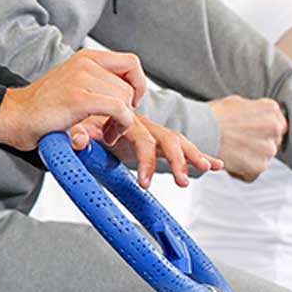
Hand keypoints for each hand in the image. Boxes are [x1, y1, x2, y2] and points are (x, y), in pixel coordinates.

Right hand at [0, 48, 148, 151]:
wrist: (15, 117)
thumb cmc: (42, 107)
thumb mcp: (74, 84)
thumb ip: (99, 83)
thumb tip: (128, 93)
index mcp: (86, 58)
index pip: (130, 62)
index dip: (137, 83)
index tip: (131, 101)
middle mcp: (85, 64)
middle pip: (129, 85)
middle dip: (128, 109)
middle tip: (113, 126)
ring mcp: (82, 79)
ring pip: (125, 98)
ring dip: (122, 121)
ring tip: (106, 132)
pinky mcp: (80, 98)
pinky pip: (119, 109)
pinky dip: (120, 125)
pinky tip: (108, 135)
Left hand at [71, 112, 221, 188]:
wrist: (84, 108)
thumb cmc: (82, 119)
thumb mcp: (76, 126)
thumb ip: (77, 133)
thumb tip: (77, 139)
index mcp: (126, 121)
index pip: (143, 140)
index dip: (146, 161)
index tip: (144, 183)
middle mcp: (144, 124)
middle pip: (168, 139)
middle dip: (178, 160)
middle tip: (183, 181)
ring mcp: (152, 132)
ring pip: (178, 142)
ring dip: (194, 156)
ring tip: (207, 168)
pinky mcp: (157, 141)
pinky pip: (181, 146)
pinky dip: (199, 154)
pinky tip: (216, 165)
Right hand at [209, 95, 284, 181]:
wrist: (200, 130)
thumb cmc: (214, 116)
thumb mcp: (238, 102)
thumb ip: (255, 110)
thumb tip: (260, 118)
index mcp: (271, 109)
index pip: (278, 123)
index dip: (263, 130)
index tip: (252, 132)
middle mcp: (275, 128)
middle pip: (273, 141)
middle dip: (259, 143)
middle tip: (239, 141)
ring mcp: (269, 148)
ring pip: (264, 156)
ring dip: (251, 156)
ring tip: (232, 150)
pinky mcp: (259, 166)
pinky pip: (254, 171)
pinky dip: (243, 170)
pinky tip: (231, 160)